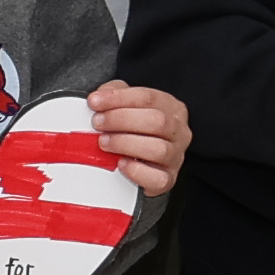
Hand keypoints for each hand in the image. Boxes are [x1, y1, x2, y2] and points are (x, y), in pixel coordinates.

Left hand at [86, 79, 188, 195]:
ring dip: (125, 144)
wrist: (143, 162)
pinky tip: (120, 163)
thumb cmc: (135, 130)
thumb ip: (114, 95)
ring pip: (158, 149)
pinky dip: (136, 170)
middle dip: (121, 120)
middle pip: (157, 121)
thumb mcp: (127, 106)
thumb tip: (98, 99)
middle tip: (98, 123)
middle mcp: (178, 132)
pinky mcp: (167, 179)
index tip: (95, 102)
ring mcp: (175, 157)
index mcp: (172, 108)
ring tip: (104, 142)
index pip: (148, 97)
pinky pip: (157, 178)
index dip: (119, 98)